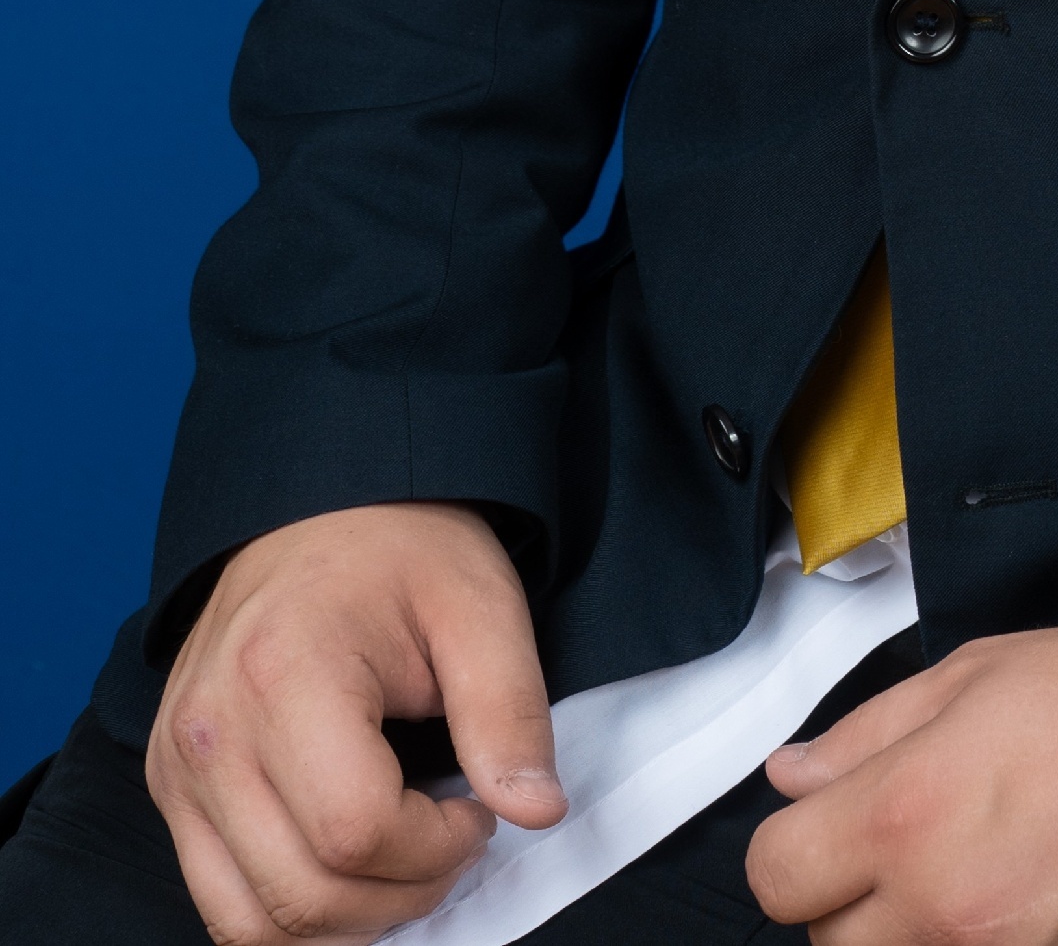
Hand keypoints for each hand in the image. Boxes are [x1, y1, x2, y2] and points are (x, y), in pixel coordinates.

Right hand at [147, 503, 564, 941]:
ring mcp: (177, 765)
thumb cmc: (401, 547)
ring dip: (342, 924)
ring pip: (249, 924)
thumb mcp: (479, 606)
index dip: (437, 849)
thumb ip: (510, 713)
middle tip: (451, 842)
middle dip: (400, 897)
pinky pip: (220, 902)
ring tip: (402, 862)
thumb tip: (536, 814)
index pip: (356, 832)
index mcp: (281, 672)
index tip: (478, 810)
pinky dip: (288, 915)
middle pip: (301, 895)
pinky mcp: (170, 784)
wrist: (321, 504)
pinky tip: (348, 872)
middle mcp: (210, 731)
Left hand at [746, 622, 1057, 945]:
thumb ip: (866, 733)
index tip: (831, 830)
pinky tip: (1034, 914)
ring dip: (921, 935)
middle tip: (926, 852)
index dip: (800, 847)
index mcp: (905, 815)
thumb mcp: (973, 674)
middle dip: (861, 900)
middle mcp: (938, 911)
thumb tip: (793, 774)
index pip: (777, 874)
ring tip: (986, 882)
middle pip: (834, 944)